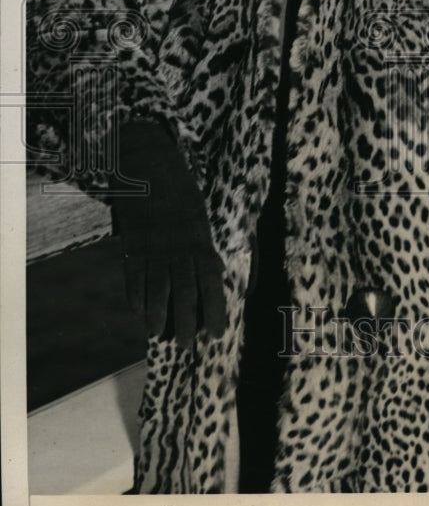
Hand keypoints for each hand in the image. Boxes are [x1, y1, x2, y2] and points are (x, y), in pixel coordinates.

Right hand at [109, 120, 226, 347]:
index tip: (216, 333)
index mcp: (199, 237)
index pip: (210, 282)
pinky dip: (136, 299)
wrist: (146, 161)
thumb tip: (221, 274)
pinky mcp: (131, 244)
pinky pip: (133, 278)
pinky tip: (139, 313)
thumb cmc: (180, 187)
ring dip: (157, 317)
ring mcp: (151, 247)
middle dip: (185, 323)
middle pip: (183, 293)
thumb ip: (208, 243)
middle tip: (185, 345)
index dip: (214, 310)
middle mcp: (177, 247)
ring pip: (155, 291)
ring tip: (159, 334)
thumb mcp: (202, 212)